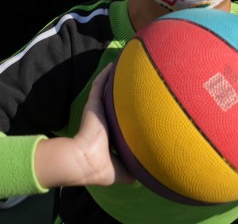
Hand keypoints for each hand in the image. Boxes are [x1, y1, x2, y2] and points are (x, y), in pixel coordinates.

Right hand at [34, 65, 133, 187]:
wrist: (87, 160)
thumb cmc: (104, 166)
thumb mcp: (123, 171)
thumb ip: (136, 169)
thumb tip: (151, 170)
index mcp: (112, 136)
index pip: (122, 124)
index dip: (130, 118)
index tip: (144, 111)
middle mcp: (105, 122)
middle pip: (116, 104)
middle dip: (124, 95)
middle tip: (139, 85)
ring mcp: (99, 111)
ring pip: (107, 92)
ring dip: (114, 80)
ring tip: (126, 68)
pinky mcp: (93, 103)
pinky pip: (99, 85)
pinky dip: (104, 75)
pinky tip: (113, 65)